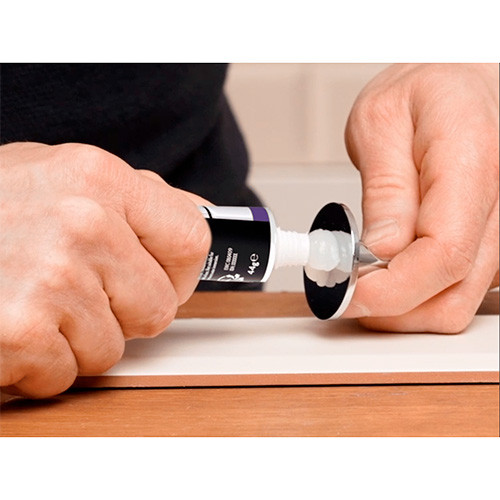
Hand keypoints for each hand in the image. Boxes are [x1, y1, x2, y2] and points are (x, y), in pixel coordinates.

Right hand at [0, 142, 210, 396]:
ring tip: (32, 299)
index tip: (158, 276)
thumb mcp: (61, 177)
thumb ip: (136, 199)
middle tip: (75, 288)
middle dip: (123, 311)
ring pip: (112, 348)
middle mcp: (80, 222)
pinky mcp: (18, 332)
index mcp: (98, 178)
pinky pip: (66, 375)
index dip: (178, 270)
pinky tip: (10, 323)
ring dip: (77, 337)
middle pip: (158, 306)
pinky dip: (40, 363)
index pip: (192, 239)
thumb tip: (197, 214)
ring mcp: (50, 279)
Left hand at [343, 64, 498, 332]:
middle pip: (452, 296)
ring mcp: (496, 230)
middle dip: (390, 307)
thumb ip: (385, 188)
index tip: (347, 290)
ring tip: (360, 276)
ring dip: (401, 306)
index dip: (391, 288)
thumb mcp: (380, 122)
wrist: (457, 84)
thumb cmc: (425, 91)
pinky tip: (386, 272)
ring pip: (455, 303)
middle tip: (344, 286)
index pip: (443, 254)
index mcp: (471, 165)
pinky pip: (456, 290)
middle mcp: (498, 206)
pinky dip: (415, 295)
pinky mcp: (486, 243)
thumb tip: (379, 248)